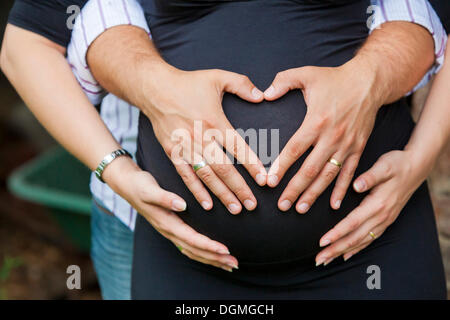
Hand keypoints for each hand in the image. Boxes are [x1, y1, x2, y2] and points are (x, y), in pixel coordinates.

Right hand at [103, 157, 238, 271]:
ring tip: (229, 264)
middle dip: (214, 258)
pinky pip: (189, 247)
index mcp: (166, 222)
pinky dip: (203, 254)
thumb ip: (165, 197)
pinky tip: (214, 256)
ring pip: (192, 252)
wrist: (128, 185)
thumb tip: (182, 205)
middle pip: (194, 250)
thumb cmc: (140, 185)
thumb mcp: (150, 189)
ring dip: (211, 259)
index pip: (190, 239)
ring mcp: (170, 232)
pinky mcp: (172, 230)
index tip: (225, 249)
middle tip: (234, 263)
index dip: (208, 245)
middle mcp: (169, 231)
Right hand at [143, 66, 266, 213]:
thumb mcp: (218, 76)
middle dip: (239, 189)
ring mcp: (185, 148)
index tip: (265, 180)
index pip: (238, 147)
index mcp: (214, 121)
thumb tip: (262, 96)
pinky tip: (207, 205)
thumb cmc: (188, 83)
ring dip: (222, 194)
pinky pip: (186, 176)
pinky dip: (197, 191)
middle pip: (223, 168)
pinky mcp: (173, 153)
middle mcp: (200, 138)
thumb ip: (242, 84)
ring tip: (236, 209)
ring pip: (206, 176)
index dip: (252, 165)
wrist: (154, 88)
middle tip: (253, 206)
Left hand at [264, 58, 383, 212]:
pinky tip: (333, 205)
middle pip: (310, 169)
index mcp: (316, 121)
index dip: (281, 167)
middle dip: (294, 190)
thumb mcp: (306, 73)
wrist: (369, 81)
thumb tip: (264, 94)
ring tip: (300, 209)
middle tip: (282, 206)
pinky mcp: (358, 148)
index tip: (270, 182)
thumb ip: (282, 82)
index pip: (294, 149)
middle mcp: (331, 137)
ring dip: (314, 194)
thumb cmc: (335, 79)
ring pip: (328, 176)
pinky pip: (349, 174)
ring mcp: (346, 145)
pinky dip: (341, 190)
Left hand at [315, 149, 430, 265]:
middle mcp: (381, 217)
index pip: (353, 223)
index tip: (322, 242)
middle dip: (335, 250)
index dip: (336, 233)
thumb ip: (370, 177)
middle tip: (318, 260)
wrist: (416, 167)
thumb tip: (356, 185)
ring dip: (342, 252)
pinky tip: (346, 255)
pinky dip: (357, 249)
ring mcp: (384, 221)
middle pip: (354, 238)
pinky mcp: (385, 221)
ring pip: (361, 242)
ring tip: (326, 260)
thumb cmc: (397, 164)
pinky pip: (369, 240)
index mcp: (377, 204)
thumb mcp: (384, 166)